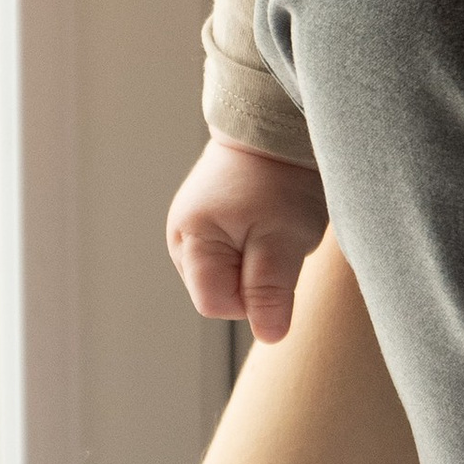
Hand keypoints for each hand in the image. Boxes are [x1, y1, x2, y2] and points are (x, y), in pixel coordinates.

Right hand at [165, 136, 330, 342]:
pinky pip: (227, 257)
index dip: (253, 298)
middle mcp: (180, 237)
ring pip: (224, 278)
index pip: (218, 305)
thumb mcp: (283, 238)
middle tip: (276, 239)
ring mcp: (188, 229)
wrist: (274, 126)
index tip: (276, 262)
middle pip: (217, 294)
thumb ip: (270, 290)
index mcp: (192, 240)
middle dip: (252, 281)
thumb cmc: (281, 181)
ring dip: (253, 265)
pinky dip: (250, 248)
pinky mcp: (202, 222)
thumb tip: (269, 337)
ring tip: (271, 226)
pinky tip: (261, 221)